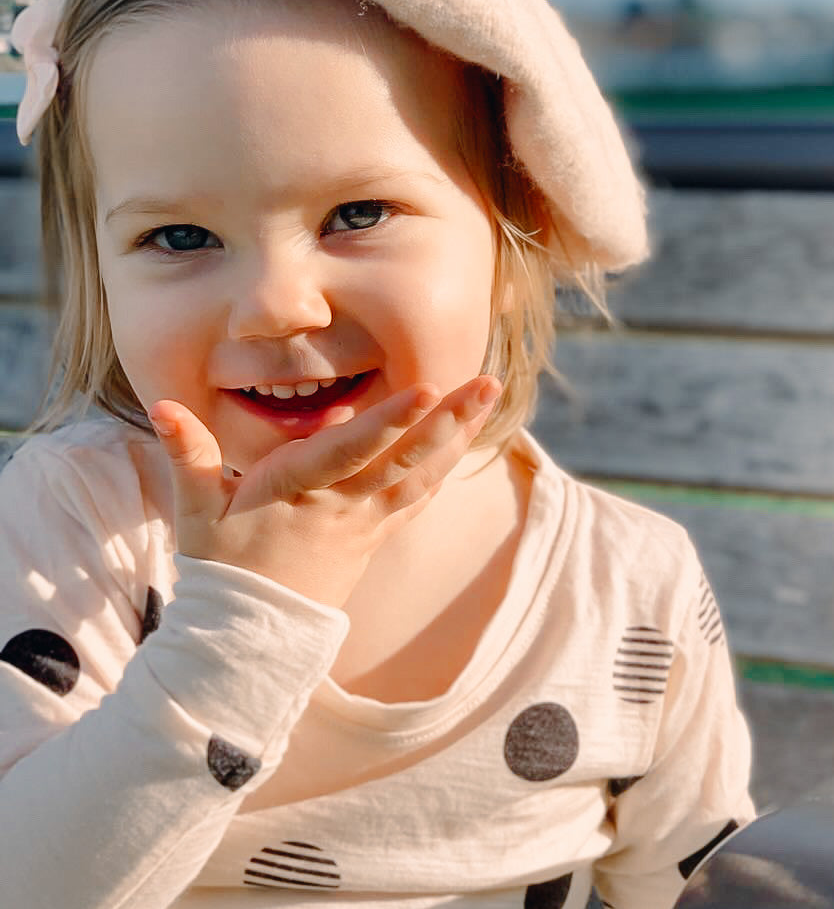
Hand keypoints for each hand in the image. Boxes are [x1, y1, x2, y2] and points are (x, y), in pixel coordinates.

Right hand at [147, 376, 500, 605]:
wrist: (248, 636)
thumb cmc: (221, 566)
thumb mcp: (194, 510)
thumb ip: (187, 453)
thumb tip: (161, 404)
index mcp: (296, 491)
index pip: (348, 451)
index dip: (388, 422)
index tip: (427, 389)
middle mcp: (340, 507)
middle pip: (401, 460)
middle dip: (447, 420)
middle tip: (487, 383)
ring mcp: (363, 525)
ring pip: (418, 477)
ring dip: (455, 437)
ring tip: (487, 399)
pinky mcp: (373, 538)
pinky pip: (416, 499)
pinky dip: (443, 469)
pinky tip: (464, 442)